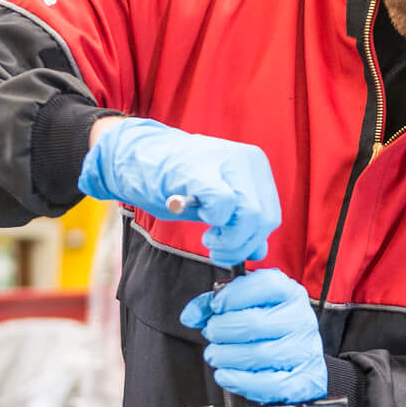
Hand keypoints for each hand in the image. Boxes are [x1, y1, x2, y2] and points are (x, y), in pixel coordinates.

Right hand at [79, 118, 279, 264]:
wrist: (134, 155)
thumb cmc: (175, 179)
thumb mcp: (215, 202)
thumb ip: (239, 224)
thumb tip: (259, 252)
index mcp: (255, 166)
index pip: (270, 215)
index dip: (251, 240)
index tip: (227, 246)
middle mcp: (247, 160)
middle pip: (264, 218)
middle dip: (240, 245)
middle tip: (216, 249)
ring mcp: (226, 161)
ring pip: (250, 215)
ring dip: (228, 239)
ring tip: (208, 238)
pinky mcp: (200, 169)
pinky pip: (222, 204)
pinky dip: (213, 219)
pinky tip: (198, 215)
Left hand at [180, 270, 327, 403]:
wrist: (300, 361)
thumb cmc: (270, 330)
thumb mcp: (246, 306)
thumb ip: (215, 305)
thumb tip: (191, 315)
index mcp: (289, 293)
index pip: (264, 285)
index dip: (232, 296)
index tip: (216, 307)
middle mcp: (301, 319)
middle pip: (254, 323)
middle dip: (221, 330)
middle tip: (211, 334)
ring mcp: (305, 351)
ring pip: (259, 355)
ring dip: (226, 357)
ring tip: (216, 355)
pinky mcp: (304, 381)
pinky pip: (269, 384)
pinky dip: (240, 381)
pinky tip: (226, 375)